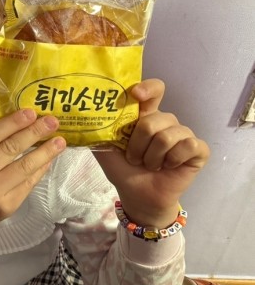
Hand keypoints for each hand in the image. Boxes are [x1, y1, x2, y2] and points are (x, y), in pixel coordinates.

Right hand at [0, 109, 64, 229]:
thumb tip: (18, 125)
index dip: (13, 123)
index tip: (31, 112)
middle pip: (10, 149)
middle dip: (34, 133)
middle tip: (52, 121)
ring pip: (24, 167)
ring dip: (45, 152)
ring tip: (59, 141)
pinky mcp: (6, 207)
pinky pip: (27, 184)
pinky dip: (40, 170)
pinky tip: (48, 160)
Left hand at [94, 79, 209, 227]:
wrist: (138, 196)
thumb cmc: (124, 170)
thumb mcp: (105, 148)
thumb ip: (99, 130)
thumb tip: (86, 115)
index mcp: (145, 116)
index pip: (154, 90)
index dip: (148, 88)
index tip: (136, 95)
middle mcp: (166, 121)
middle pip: (155, 119)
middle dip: (139, 144)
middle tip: (134, 159)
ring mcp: (184, 135)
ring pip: (169, 135)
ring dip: (153, 156)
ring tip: (150, 165)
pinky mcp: (198, 150)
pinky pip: (189, 145)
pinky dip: (173, 159)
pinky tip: (168, 167)